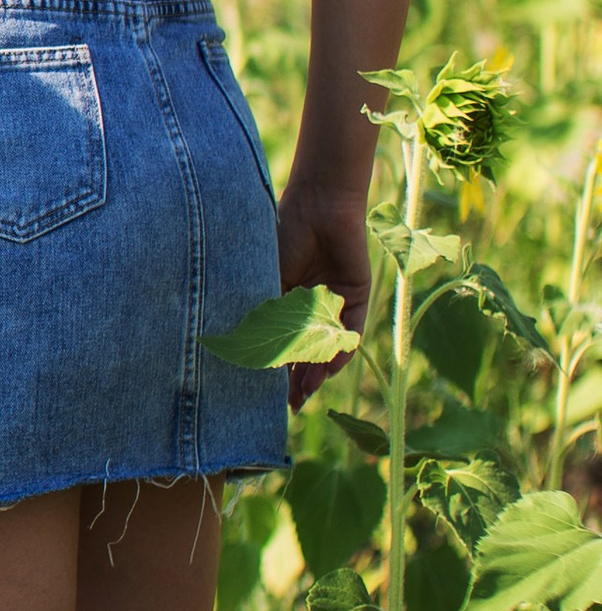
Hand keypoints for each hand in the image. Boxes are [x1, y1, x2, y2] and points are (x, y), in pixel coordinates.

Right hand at [275, 177, 373, 404]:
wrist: (319, 206)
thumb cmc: (283, 238)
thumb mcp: (267, 283)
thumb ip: (267, 318)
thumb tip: (254, 357)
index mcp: (285, 300)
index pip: (281, 342)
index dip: (274, 369)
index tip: (263, 396)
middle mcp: (311, 305)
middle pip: (307, 350)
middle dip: (298, 378)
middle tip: (289, 404)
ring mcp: (334, 301)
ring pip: (329, 345)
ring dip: (319, 369)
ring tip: (306, 391)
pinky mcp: (357, 295)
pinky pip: (351, 330)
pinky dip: (343, 349)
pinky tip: (331, 367)